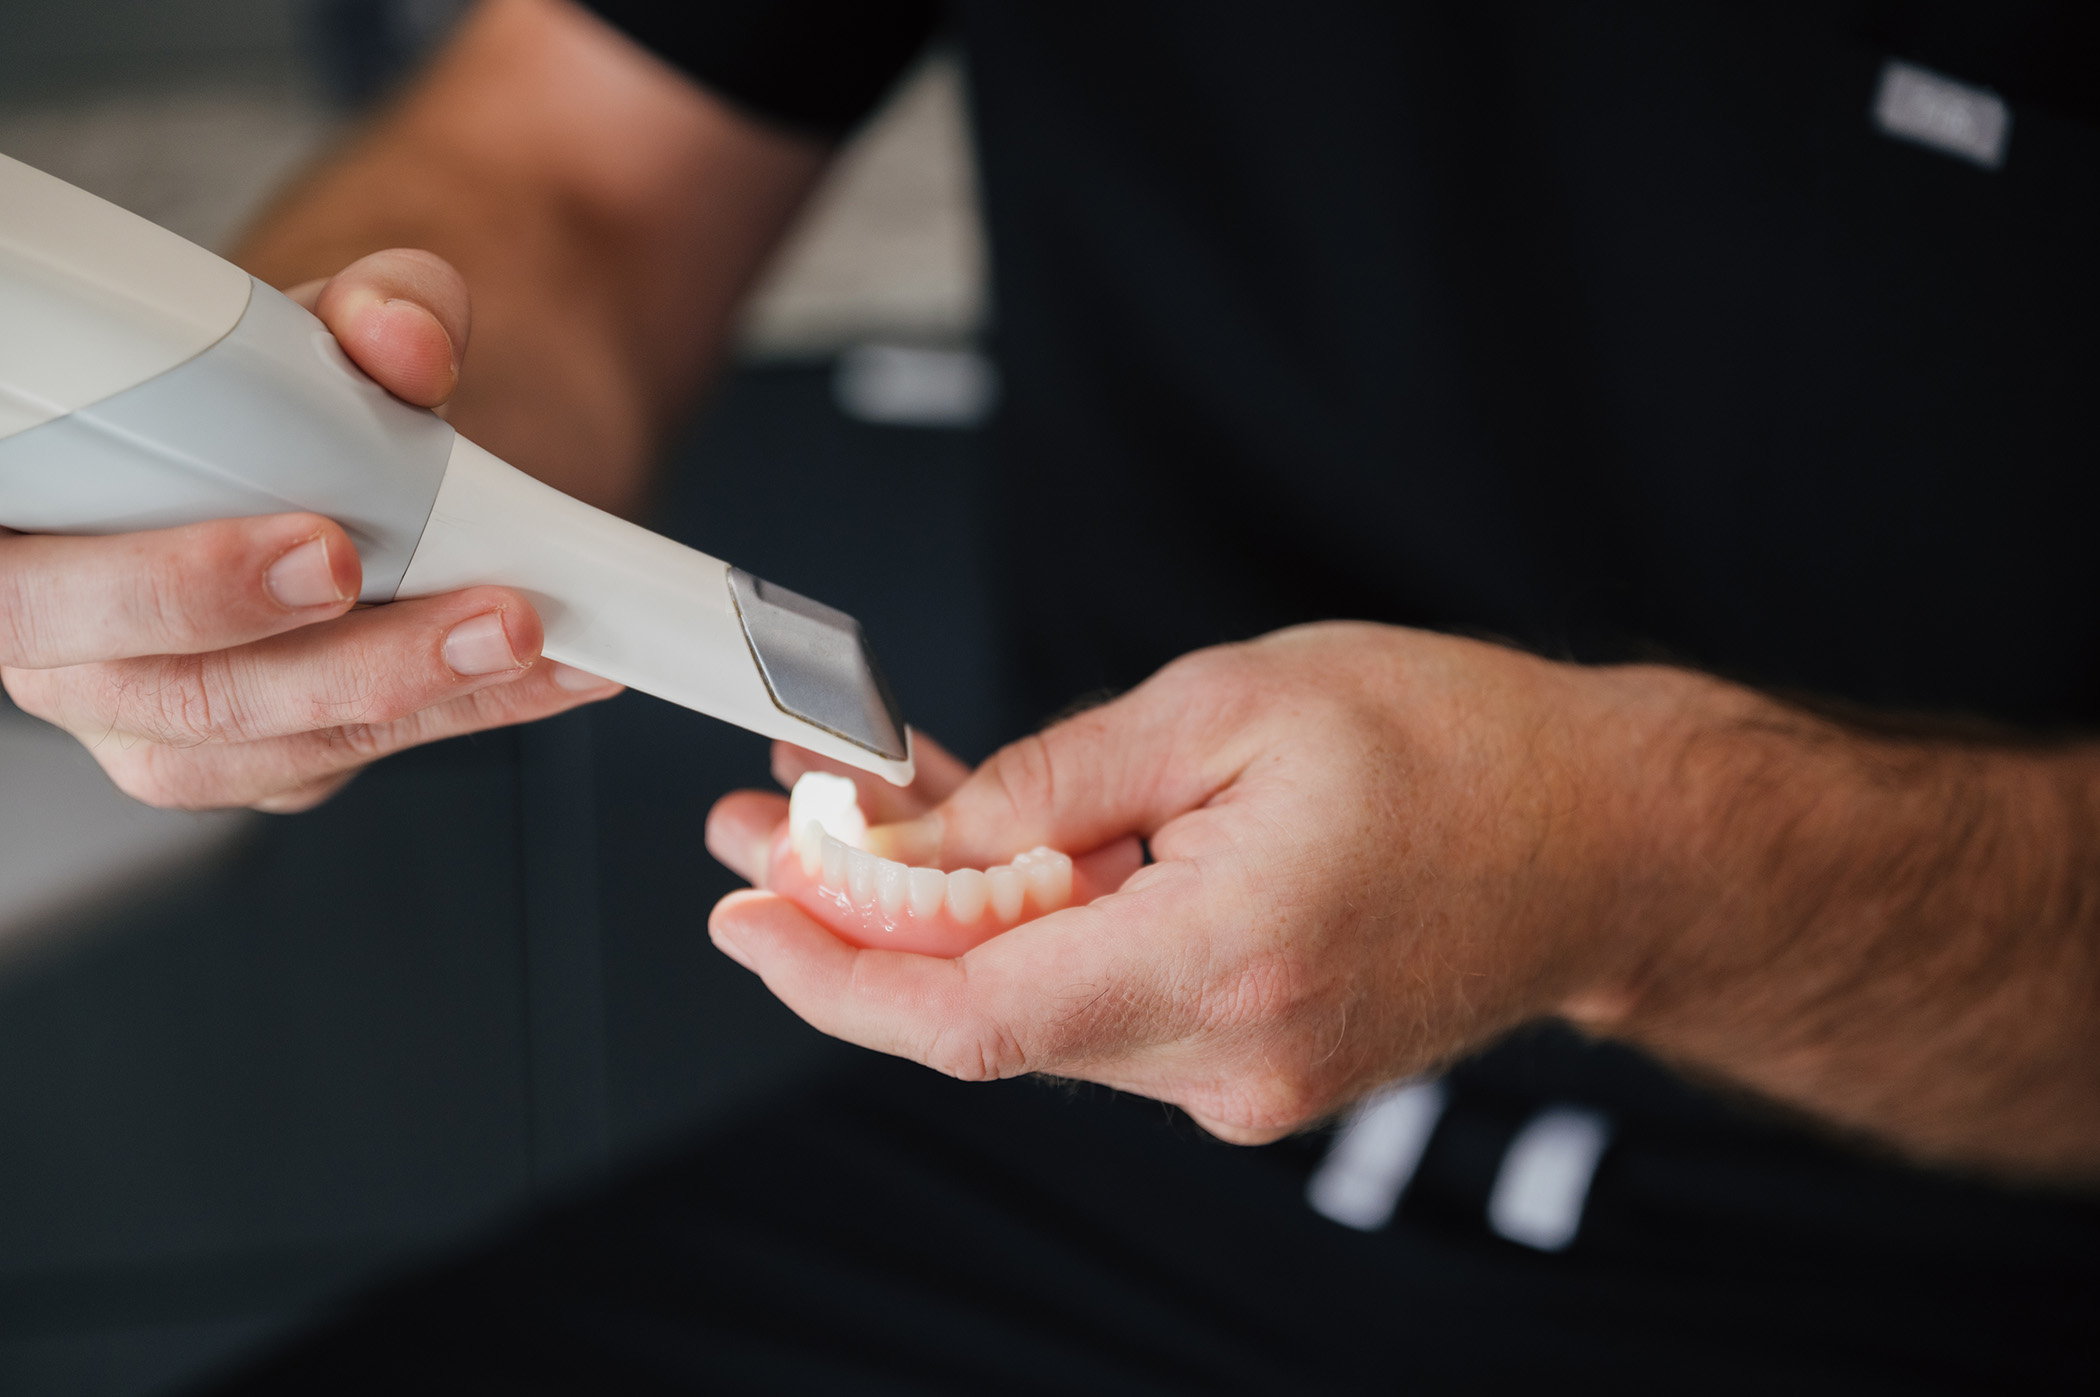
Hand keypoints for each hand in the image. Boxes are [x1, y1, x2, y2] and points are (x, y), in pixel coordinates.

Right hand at [0, 250, 621, 811]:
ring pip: (272, 746)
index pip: (40, 591)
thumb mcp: (338, 316)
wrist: (370, 432)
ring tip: (532, 631)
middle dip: (337, 662)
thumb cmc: (302, 379)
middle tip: (476, 612)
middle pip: (175, 695)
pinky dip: (465, 712)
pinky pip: (347, 755)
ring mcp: (163, 715)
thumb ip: (374, 306)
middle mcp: (73, 640)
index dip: (159, 586)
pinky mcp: (262, 752)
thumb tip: (406, 337)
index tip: (324, 549)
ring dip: (424, 694)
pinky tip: (552, 670)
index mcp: (30, 524)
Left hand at [704, 623, 1691, 1143]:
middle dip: (862, 921)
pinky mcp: (1257, 1068)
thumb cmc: (1455, 746)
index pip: (971, 1018)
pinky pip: (1105, 1006)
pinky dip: (1034, 935)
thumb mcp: (1231, 704)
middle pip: (985, 1015)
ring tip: (878, 809)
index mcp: (1228, 957)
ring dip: (947, 921)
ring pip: (1039, 1010)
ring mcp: (1248, 1081)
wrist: (1608, 840)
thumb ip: (1055, 781)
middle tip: (775, 822)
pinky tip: (994, 854)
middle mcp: (1232, 1055)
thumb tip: (916, 842)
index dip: (832, 974)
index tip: (743, 911)